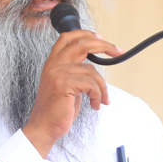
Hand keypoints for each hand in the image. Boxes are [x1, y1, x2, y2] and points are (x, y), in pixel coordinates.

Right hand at [22, 30, 122, 157]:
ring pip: (92, 71)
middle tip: (117, 51)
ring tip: (101, 100)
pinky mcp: (64, 84)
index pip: (68, 37)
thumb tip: (93, 64)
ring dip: (102, 88)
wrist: (44, 126)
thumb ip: (75, 71)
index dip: (86, 34)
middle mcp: (54, 64)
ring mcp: (58, 73)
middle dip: (104, 46)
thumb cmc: (57, 109)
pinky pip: (91, 85)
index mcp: (53, 62)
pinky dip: (98, 96)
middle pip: (82, 44)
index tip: (101, 39)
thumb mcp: (66, 85)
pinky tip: (94, 105)